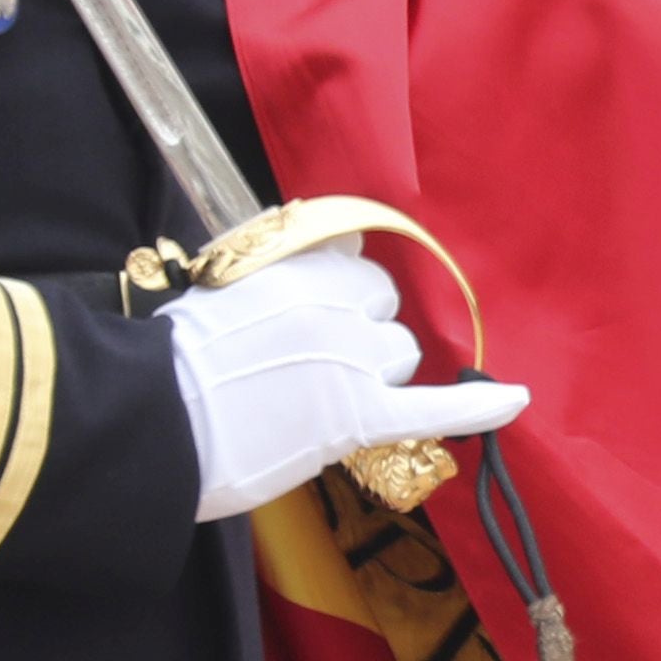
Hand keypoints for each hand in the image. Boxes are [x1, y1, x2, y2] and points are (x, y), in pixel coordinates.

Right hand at [161, 243, 528, 521]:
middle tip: (311, 370)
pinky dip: (481, 407)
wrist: (144, 419)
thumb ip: (282, 264)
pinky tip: (516, 400)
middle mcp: (334, 305)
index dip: (345, 301)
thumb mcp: (220, 286)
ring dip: (378, 377)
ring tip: (320, 403)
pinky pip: (436, 408)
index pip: (357, 268)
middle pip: (385, 313)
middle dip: (363, 337)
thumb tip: (339, 241)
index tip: (322, 321)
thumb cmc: (167, 362)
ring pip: (401, 357)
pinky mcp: (356, 416)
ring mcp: (350, 360)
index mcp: (298, 269)